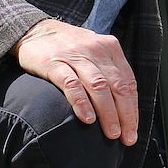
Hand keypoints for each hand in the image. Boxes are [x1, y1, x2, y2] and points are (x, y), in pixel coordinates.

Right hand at [13, 19, 138, 145]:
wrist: (34, 30)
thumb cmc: (68, 47)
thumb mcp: (94, 51)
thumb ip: (109, 71)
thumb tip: (124, 107)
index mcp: (110, 48)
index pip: (128, 82)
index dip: (133, 109)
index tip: (132, 131)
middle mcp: (96, 50)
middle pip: (117, 86)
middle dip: (125, 115)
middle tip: (126, 137)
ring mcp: (75, 56)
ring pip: (99, 87)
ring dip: (108, 113)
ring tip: (111, 133)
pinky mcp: (54, 63)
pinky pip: (72, 85)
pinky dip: (82, 103)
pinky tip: (87, 119)